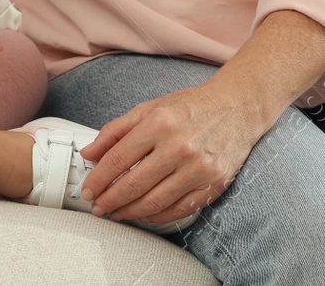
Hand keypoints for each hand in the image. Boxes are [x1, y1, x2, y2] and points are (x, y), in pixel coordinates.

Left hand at [77, 80, 271, 225]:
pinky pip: (179, 209)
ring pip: (154, 201)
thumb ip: (115, 130)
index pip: (118, 159)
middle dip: (109, 200)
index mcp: (158, 123)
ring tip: (116, 213)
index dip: (98, 179)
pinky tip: (143, 214)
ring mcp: (197, 168)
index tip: (88, 191)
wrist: (236, 109)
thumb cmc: (190, 107)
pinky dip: (157, 216)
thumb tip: (89, 152)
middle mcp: (178, 146)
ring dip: (130, 212)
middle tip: (98, 208)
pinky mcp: (213, 184)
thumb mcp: (149, 108)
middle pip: (133, 184)